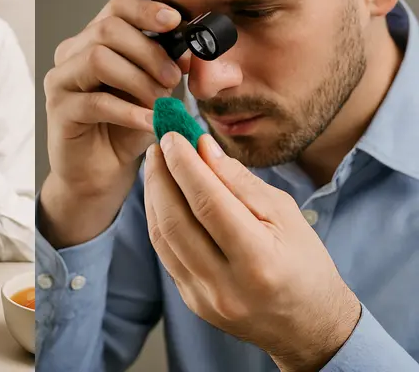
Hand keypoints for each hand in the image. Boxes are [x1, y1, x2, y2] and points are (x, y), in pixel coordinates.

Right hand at [40, 0, 182, 247]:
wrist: (100, 173)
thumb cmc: (125, 130)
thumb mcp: (155, 92)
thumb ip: (170, 68)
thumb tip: (191, 51)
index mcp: (94, 40)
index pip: (116, 7)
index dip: (146, 10)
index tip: (175, 22)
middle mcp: (71, 54)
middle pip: (108, 29)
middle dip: (149, 52)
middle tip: (173, 79)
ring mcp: (61, 81)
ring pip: (98, 59)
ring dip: (138, 80)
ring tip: (160, 102)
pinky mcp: (59, 110)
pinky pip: (95, 101)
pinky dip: (129, 111)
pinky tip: (150, 121)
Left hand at [144, 132, 360, 370]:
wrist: (307, 325)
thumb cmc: (304, 262)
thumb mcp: (285, 214)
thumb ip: (240, 181)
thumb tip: (202, 148)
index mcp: (258, 261)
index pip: (208, 203)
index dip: (184, 165)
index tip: (172, 136)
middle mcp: (226, 285)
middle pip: (176, 221)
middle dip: (161, 176)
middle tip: (159, 145)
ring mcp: (204, 298)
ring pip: (162, 237)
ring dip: (154, 196)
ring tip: (157, 166)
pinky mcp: (191, 301)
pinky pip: (165, 253)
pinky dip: (160, 219)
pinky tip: (162, 197)